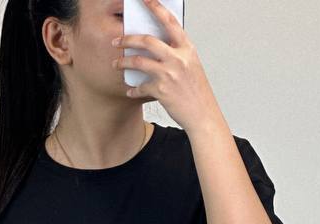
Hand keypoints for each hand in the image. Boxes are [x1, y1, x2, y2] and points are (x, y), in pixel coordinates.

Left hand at [111, 0, 219, 132]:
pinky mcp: (162, 90)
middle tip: (117, 41)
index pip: (169, 21)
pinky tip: (130, 91)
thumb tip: (156, 46)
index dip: (156, 7)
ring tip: (116, 64)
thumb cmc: (197, 92)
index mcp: (187, 48)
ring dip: (124, 62)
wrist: (203, 116)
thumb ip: (177, 53)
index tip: (144, 0)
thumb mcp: (191, 66)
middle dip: (128, 39)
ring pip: (139, 61)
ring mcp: (169, 74)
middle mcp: (178, 58)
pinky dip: (134, 90)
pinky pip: (141, 87)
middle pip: (147, 40)